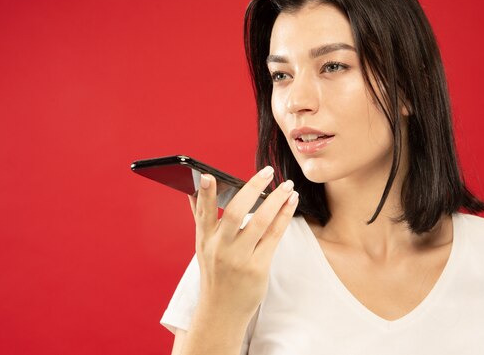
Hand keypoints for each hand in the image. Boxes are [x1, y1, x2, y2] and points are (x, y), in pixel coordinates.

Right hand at [187, 166, 298, 319]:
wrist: (222, 312)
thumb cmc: (215, 273)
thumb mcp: (203, 246)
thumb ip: (201, 218)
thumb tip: (192, 190)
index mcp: (205, 239)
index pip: (203, 212)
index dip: (205, 194)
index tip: (209, 175)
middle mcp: (220, 248)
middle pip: (235, 213)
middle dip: (252, 189)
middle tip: (267, 171)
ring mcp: (239, 259)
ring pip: (260, 223)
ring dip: (276, 201)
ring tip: (287, 186)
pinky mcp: (257, 268)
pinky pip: (274, 237)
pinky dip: (284, 216)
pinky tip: (291, 203)